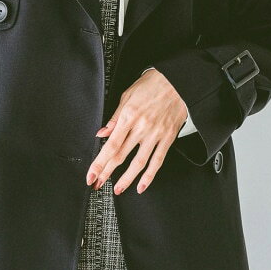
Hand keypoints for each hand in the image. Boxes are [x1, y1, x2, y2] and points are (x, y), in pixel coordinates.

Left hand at [86, 68, 187, 194]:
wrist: (179, 81)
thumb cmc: (153, 84)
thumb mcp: (128, 95)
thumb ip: (115, 117)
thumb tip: (101, 133)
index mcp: (129, 116)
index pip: (110, 145)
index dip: (99, 163)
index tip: (91, 174)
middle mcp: (142, 127)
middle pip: (121, 156)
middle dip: (107, 173)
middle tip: (98, 184)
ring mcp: (156, 134)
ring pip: (139, 163)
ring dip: (127, 179)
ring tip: (118, 189)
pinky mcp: (168, 138)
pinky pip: (158, 160)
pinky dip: (150, 175)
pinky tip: (142, 185)